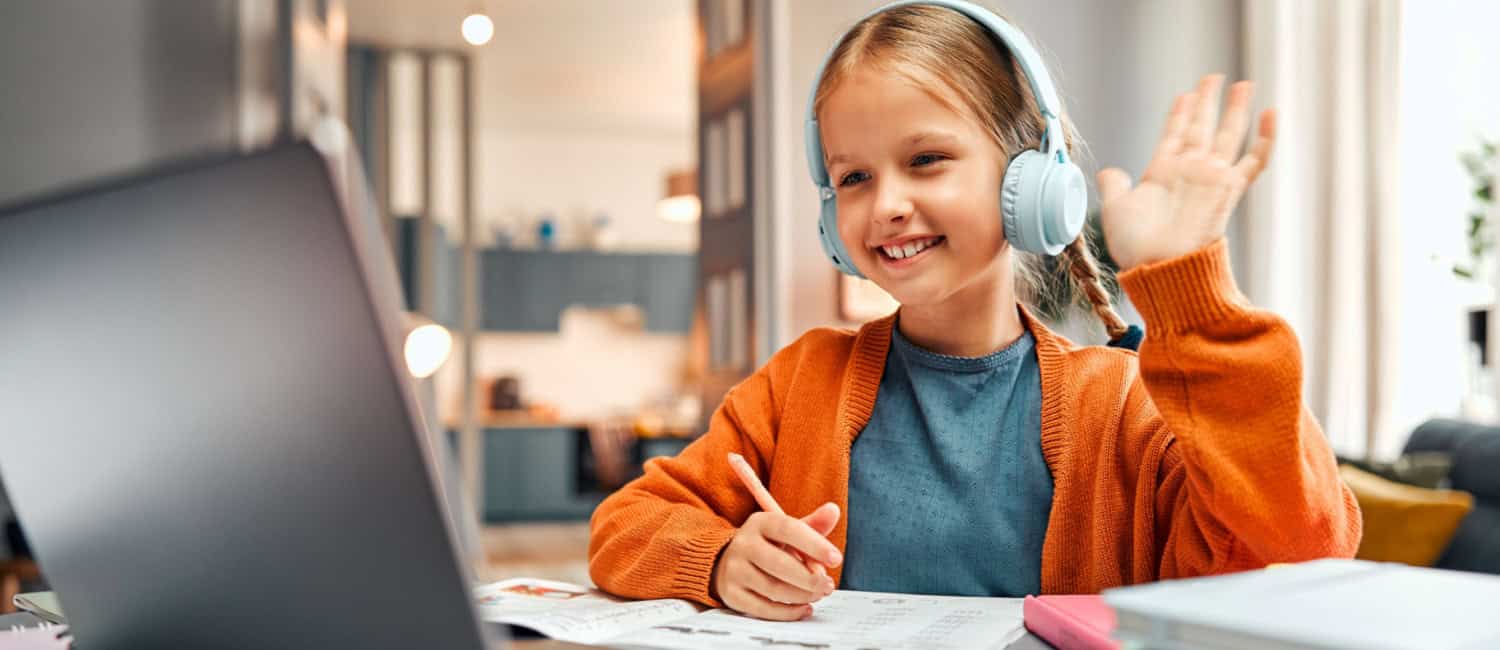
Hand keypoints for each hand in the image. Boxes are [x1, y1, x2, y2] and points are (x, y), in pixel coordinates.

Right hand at [712, 503, 841, 620]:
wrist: (727, 561)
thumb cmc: (767, 546)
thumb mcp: (787, 532)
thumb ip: (812, 525)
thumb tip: (834, 510)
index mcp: (760, 522)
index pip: (788, 529)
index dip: (814, 544)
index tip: (836, 559)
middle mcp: (744, 544)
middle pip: (779, 563)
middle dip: (810, 578)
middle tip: (828, 585)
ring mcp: (734, 569)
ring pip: (773, 588)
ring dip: (802, 595)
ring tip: (818, 595)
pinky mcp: (731, 594)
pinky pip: (763, 608)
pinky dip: (788, 612)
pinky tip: (804, 608)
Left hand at [1097, 74, 1276, 270]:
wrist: (1159, 266)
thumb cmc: (1135, 245)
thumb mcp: (1115, 208)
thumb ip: (1114, 186)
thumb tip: (1109, 172)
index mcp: (1161, 172)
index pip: (1174, 135)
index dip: (1179, 115)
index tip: (1184, 95)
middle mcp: (1189, 172)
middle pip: (1202, 127)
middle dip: (1207, 102)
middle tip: (1212, 77)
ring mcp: (1211, 178)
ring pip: (1228, 135)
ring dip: (1235, 109)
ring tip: (1243, 84)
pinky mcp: (1229, 189)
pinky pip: (1254, 160)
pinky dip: (1266, 139)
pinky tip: (1272, 115)